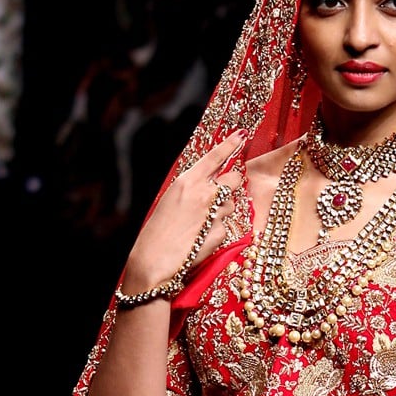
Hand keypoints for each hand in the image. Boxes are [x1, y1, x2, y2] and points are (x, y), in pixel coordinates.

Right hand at [121, 129, 247, 290]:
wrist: (153, 260)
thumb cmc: (158, 230)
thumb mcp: (172, 199)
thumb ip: (193, 188)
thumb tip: (214, 185)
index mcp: (187, 181)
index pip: (215, 157)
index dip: (230, 145)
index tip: (241, 135)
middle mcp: (204, 193)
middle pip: (235, 180)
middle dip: (232, 186)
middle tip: (219, 197)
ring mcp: (214, 212)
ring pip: (231, 206)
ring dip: (222, 213)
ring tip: (200, 226)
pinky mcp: (221, 232)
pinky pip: (226, 227)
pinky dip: (217, 233)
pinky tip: (201, 240)